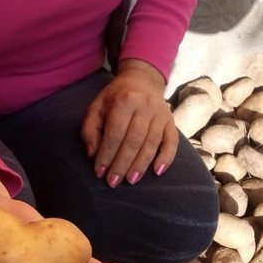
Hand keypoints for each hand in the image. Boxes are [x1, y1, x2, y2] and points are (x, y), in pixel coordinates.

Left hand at [82, 59, 178, 186]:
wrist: (142, 80)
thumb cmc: (115, 98)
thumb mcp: (97, 107)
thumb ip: (90, 129)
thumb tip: (92, 153)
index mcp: (125, 100)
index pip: (115, 133)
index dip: (106, 154)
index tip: (99, 172)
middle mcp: (145, 106)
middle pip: (134, 140)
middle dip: (122, 164)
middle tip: (113, 182)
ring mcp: (161, 114)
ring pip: (152, 143)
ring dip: (141, 164)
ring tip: (130, 180)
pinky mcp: (171, 121)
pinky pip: (172, 141)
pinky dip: (167, 157)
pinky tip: (158, 171)